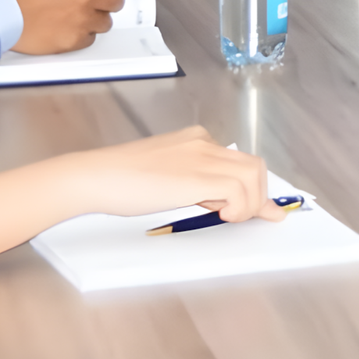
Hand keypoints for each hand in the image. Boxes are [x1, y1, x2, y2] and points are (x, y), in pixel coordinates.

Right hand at [0, 0, 124, 52]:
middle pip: (116, 1)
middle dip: (107, 1)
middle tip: (97, 2)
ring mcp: (82, 20)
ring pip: (106, 22)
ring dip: (95, 19)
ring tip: (80, 17)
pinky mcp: (73, 40)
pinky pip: (89, 39)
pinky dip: (82, 35)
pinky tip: (69, 28)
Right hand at [54, 126, 282, 222]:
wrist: (98, 176)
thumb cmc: (124, 181)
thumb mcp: (167, 177)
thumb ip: (197, 184)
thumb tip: (223, 203)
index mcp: (197, 139)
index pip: (239, 160)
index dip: (253, 187)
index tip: (260, 209)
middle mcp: (204, 142)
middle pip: (254, 166)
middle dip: (258, 196)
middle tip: (240, 218)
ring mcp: (201, 157)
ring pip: (253, 175)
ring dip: (250, 204)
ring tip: (228, 218)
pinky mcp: (196, 177)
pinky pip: (238, 190)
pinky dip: (239, 207)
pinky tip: (222, 216)